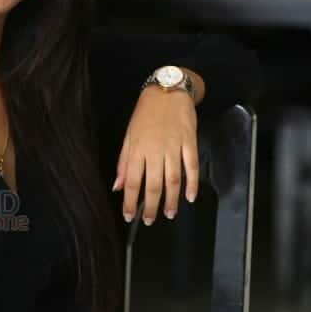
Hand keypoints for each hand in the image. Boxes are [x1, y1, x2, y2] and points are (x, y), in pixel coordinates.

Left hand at [112, 86, 198, 223]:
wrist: (168, 90)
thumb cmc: (146, 113)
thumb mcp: (129, 135)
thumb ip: (124, 162)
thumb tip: (118, 186)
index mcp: (137, 149)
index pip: (132, 182)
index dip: (130, 202)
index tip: (129, 216)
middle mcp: (155, 151)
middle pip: (153, 185)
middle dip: (151, 206)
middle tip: (149, 221)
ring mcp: (174, 147)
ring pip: (173, 179)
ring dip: (172, 200)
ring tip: (170, 214)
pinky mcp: (190, 142)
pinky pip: (192, 166)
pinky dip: (192, 183)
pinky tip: (190, 197)